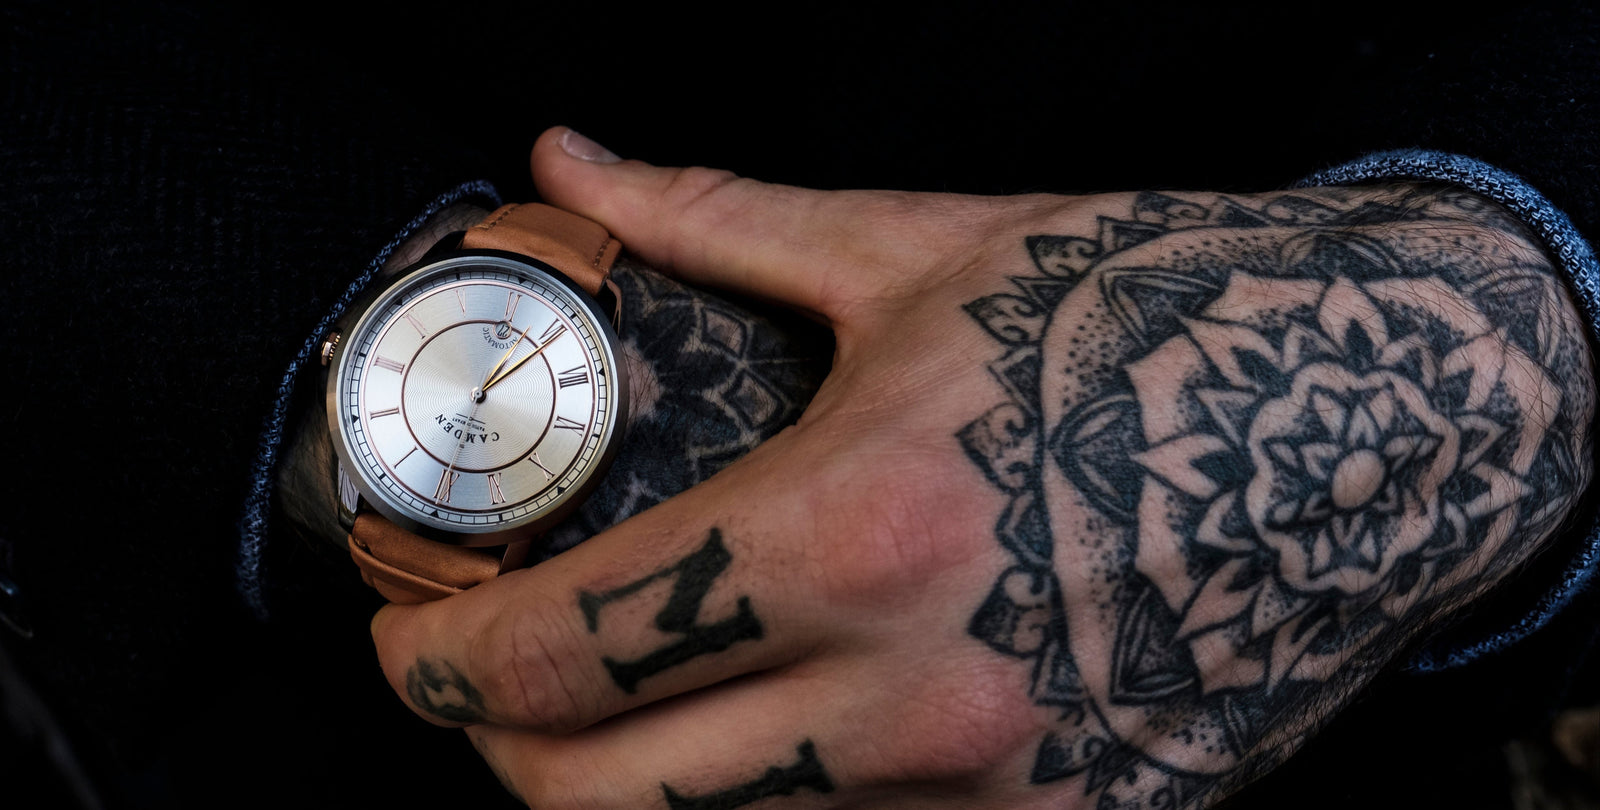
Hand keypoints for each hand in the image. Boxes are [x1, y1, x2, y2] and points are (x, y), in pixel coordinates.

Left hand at [370, 128, 1592, 808]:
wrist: (1391, 416)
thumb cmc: (1163, 318)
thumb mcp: (924, 252)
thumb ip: (715, 220)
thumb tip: (575, 161)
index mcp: (857, 534)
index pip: (562, 652)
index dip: (436, 661)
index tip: (407, 632)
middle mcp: (916, 700)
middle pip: (599, 804)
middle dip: (498, 751)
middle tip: (479, 682)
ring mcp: (998, 794)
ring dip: (628, 790)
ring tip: (616, 701)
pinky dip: (774, 808)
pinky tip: (774, 725)